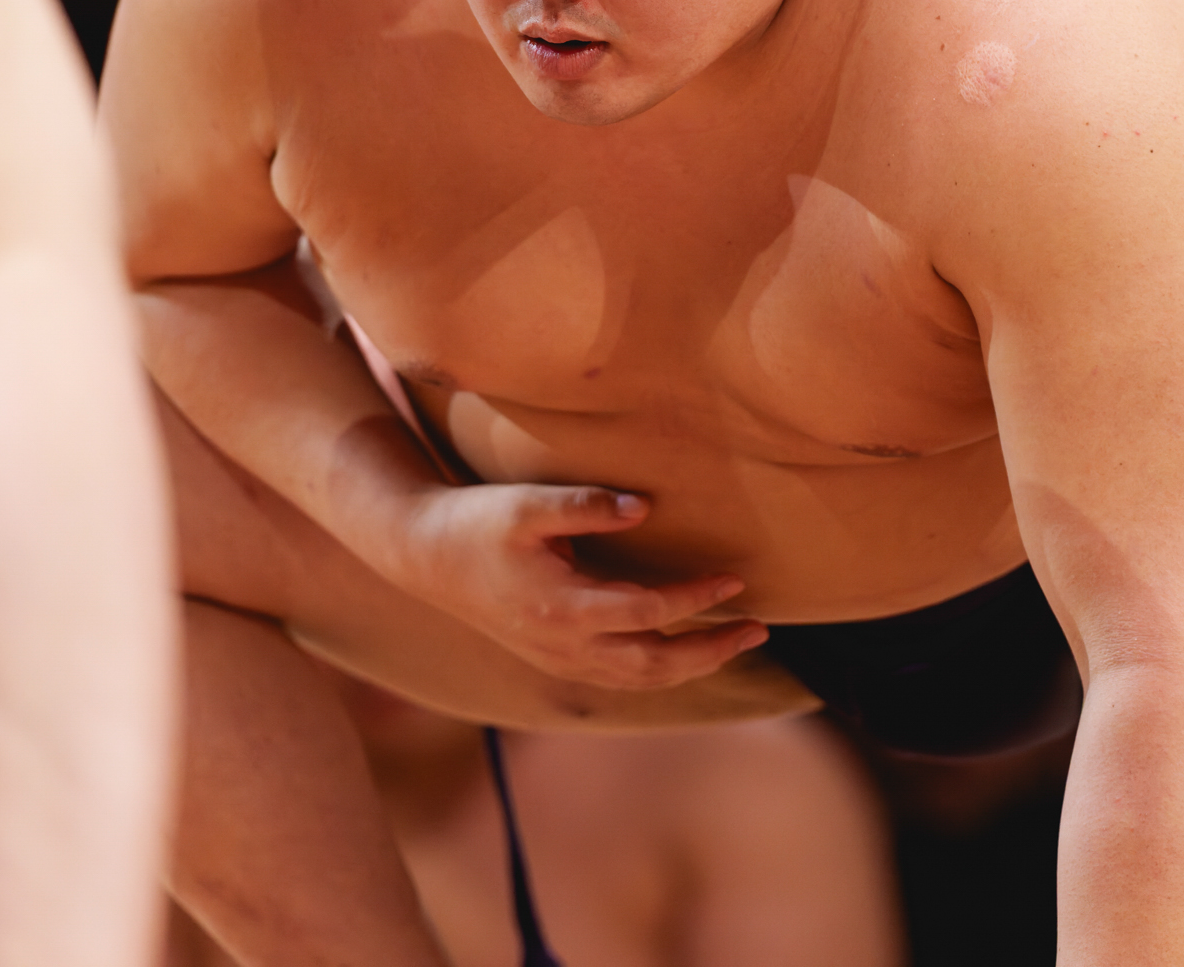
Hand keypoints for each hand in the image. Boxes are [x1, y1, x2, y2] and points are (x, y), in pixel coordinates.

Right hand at [387, 483, 768, 689]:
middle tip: (759, 629)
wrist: (423, 555)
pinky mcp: (553, 657)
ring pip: (639, 679)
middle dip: (712, 652)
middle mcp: (564, 645)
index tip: (735, 579)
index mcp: (562, 608)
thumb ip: (585, 504)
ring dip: (691, 665)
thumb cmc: (476, 521)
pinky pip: (620, 677)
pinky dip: (659, 669)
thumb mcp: (526, 504)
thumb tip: (645, 507)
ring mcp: (558, 658)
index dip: (696, 599)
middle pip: (655, 665)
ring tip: (734, 642)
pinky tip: (683, 650)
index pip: (648, 613)